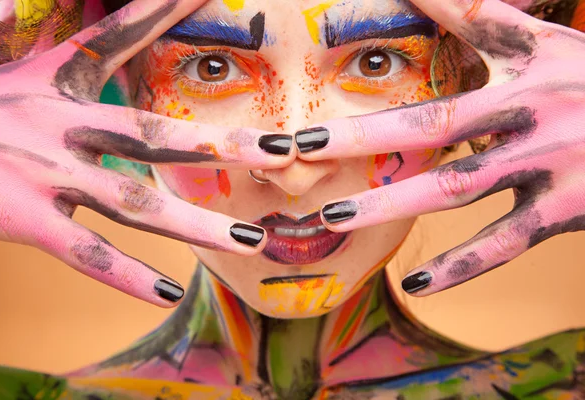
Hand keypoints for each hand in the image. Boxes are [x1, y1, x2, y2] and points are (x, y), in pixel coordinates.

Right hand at [0, 0, 293, 306]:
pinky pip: (84, 253)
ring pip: (137, 202)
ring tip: (253, 241)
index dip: (162, 8)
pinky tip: (169, 292)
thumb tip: (63, 38)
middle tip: (281, 149)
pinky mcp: (19, 216)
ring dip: (198, 224)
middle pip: (156, 133)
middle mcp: (56, 124)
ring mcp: (41, 173)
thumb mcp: (6, 75)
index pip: (118, 36)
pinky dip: (125, 275)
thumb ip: (47, 60)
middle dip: (222, 142)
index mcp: (52, 85)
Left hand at [296, 0, 584, 295]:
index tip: (317, 114)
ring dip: (392, 204)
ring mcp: (548, 169)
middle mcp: (530, 122)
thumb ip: (479, 16)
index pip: (435, 80)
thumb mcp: (542, 45)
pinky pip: (503, 244)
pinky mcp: (566, 212)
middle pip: (434, 130)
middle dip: (364, 140)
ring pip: (456, 190)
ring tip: (334, 219)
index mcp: (520, 80)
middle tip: (302, 152)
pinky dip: (460, 266)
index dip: (380, 87)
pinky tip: (416, 284)